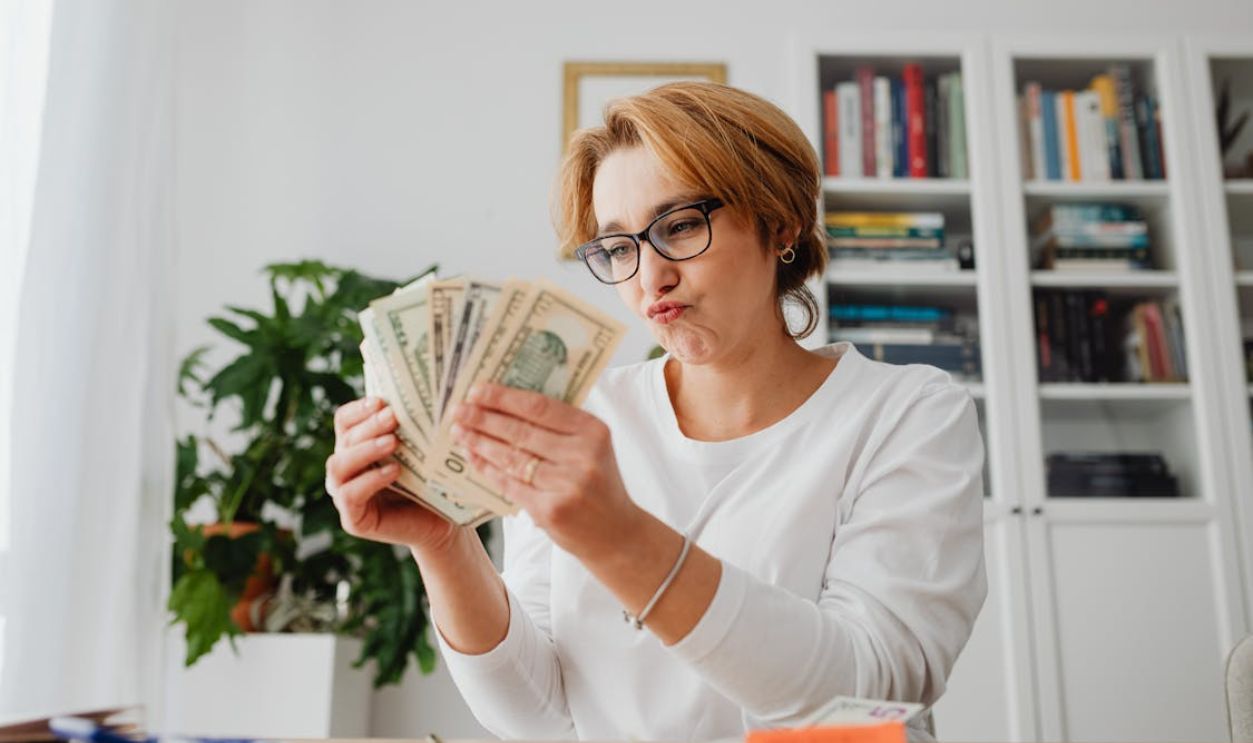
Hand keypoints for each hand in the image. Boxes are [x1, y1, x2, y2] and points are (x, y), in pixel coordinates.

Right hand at [325, 397, 457, 551]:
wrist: (443, 522)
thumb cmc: (431, 482)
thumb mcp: (420, 450)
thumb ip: (410, 428)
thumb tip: (417, 394)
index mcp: (356, 447)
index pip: (345, 421)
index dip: (359, 409)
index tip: (381, 400)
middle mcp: (345, 469)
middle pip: (344, 439)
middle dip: (368, 425)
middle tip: (393, 417)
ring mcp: (344, 495)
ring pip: (339, 465)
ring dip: (365, 450)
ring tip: (393, 442)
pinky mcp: (353, 519)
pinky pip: (350, 495)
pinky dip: (369, 481)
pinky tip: (394, 471)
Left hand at [451, 383, 641, 560]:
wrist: (617, 534)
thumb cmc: (598, 484)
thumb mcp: (592, 448)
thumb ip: (560, 427)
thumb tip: (506, 402)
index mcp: (593, 431)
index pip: (540, 407)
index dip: (503, 398)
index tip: (476, 390)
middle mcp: (583, 456)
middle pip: (521, 431)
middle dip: (483, 418)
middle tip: (457, 410)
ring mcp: (567, 485)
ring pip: (511, 458)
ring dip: (479, 443)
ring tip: (459, 431)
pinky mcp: (551, 511)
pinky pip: (509, 485)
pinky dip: (487, 470)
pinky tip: (473, 458)